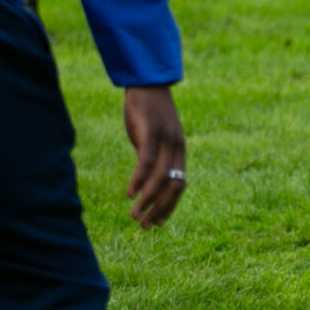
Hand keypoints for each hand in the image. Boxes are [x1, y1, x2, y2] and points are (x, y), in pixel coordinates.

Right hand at [123, 85, 186, 228]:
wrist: (148, 83)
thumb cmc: (148, 113)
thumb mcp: (153, 139)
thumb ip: (153, 157)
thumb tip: (145, 179)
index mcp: (179, 152)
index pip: (179, 186)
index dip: (169, 207)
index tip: (156, 223)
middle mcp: (177, 148)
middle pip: (174, 187)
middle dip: (159, 209)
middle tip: (144, 226)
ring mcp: (166, 140)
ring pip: (160, 178)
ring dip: (147, 200)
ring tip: (134, 215)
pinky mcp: (151, 132)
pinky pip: (147, 161)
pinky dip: (139, 180)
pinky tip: (130, 193)